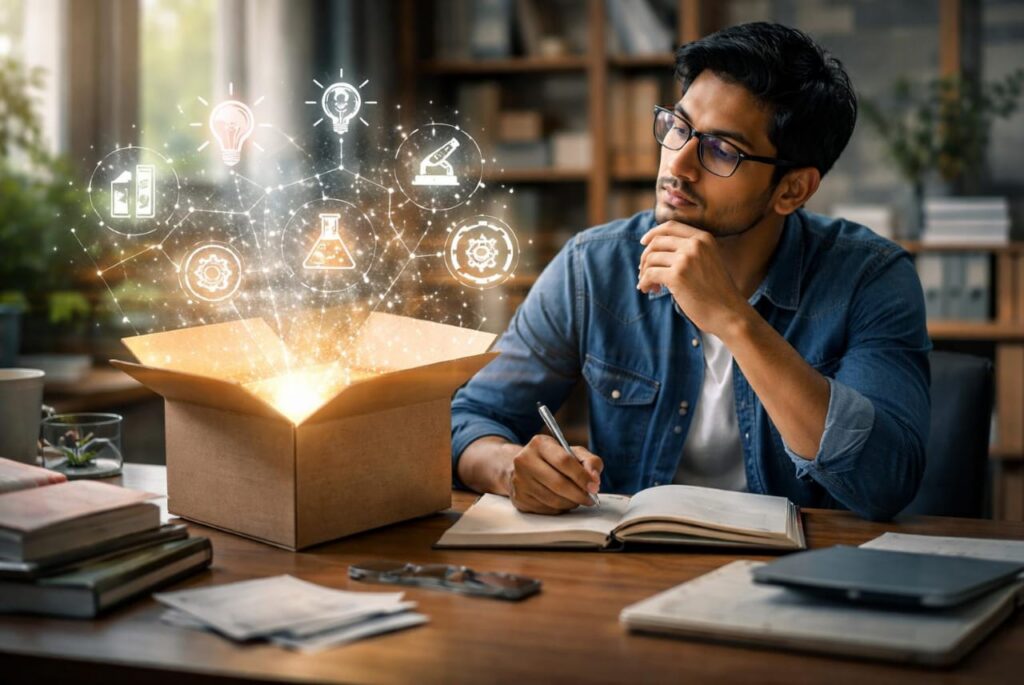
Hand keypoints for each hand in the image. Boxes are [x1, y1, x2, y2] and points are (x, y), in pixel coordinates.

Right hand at [507, 435, 602, 514]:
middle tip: (590, 498)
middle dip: (579, 494)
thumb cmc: (554, 460)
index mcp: (539, 444)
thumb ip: (589, 461)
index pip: (564, 461)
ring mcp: (519, 481)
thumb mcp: (573, 453)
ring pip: (553, 500)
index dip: (582, 476)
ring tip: (577, 499)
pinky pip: (546, 509)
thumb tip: (594, 478)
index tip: (594, 486)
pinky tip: (562, 501)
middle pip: (558, 483)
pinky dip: (559, 508)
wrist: (524, 468)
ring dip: (571, 503)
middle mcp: (524, 460)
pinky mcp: (519, 498)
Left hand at [637, 221, 749, 337]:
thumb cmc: (717, 293)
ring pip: (650, 258)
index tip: (643, 243)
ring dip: (645, 273)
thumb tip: (654, 249)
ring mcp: (686, 259)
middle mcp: (695, 244)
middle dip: (645, 257)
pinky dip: (644, 283)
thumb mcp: (708, 261)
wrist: (729, 313)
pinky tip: (649, 290)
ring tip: (651, 286)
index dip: (653, 233)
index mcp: (703, 238)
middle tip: (644, 273)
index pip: (670, 226)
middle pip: (656, 242)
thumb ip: (689, 251)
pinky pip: (649, 274)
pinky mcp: (677, 276)